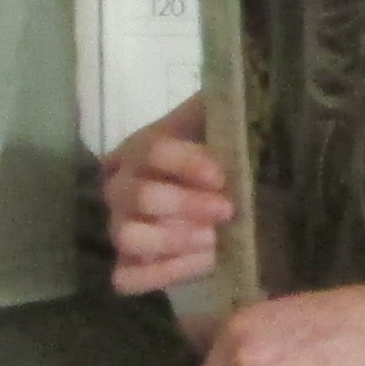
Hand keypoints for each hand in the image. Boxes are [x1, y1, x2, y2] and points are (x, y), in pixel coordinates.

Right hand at [101, 96, 231, 294]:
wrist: (240, 206)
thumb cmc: (231, 162)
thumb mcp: (230, 129)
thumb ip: (226, 110)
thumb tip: (235, 88)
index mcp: (143, 150)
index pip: (152, 151)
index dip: (184, 163)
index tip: (221, 175)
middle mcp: (124, 188)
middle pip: (136, 195)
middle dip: (184, 204)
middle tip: (226, 211)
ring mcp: (124, 228)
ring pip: (127, 236)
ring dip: (172, 240)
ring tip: (213, 241)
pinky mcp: (133, 267)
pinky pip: (127, 277)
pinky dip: (160, 274)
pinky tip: (199, 265)